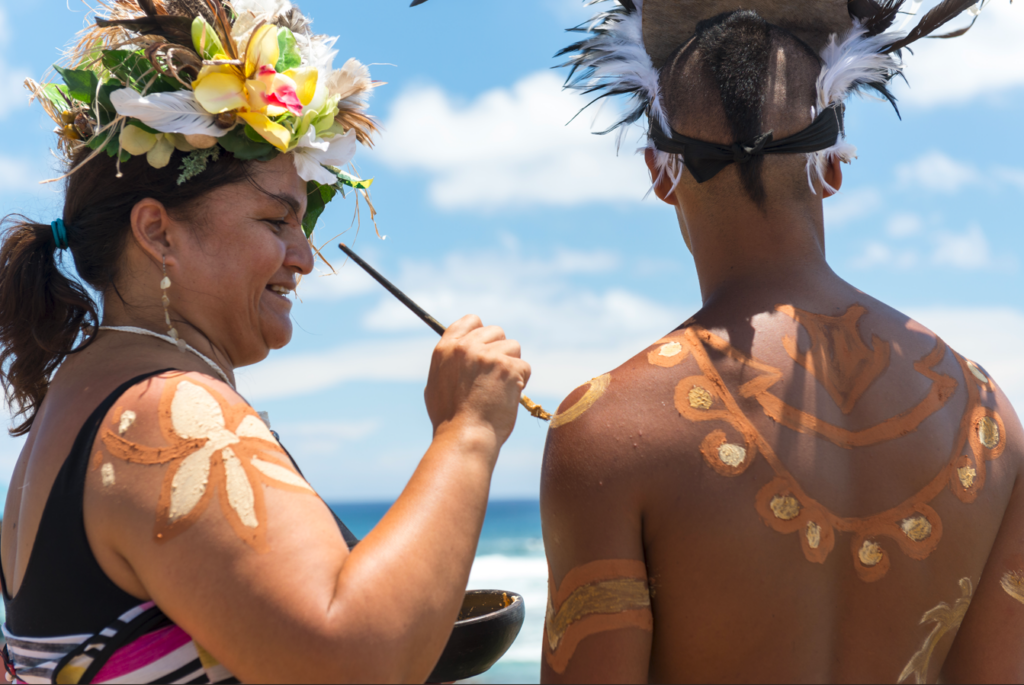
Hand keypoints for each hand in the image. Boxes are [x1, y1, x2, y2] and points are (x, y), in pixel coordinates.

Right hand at [424, 315, 531, 450]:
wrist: (465, 437)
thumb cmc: (450, 420)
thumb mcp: (436, 384)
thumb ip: (450, 364)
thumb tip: (459, 355)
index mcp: (446, 348)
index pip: (471, 320)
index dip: (482, 332)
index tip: (486, 346)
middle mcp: (467, 347)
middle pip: (496, 331)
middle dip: (500, 350)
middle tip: (495, 375)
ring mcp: (488, 356)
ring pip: (513, 347)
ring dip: (512, 366)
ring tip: (500, 388)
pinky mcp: (509, 368)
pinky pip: (524, 367)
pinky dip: (521, 382)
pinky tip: (507, 397)